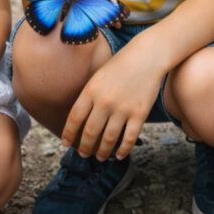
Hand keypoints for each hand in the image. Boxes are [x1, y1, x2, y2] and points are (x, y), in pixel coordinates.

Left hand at [62, 47, 163, 161]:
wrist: (147, 56)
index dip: (69, 134)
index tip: (66, 143)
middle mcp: (105, 102)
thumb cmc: (120, 65)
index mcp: (91, 91)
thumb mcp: (98, 77)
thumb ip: (89, 96)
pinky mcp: (139, 113)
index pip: (75, 118)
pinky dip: (123, 150)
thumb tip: (80, 120)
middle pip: (90, 132)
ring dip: (103, 152)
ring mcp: (123, 109)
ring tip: (100, 157)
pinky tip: (119, 155)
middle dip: (85, 147)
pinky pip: (129, 138)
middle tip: (84, 154)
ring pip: (109, 139)